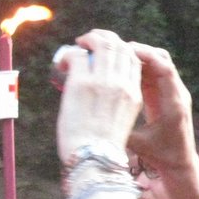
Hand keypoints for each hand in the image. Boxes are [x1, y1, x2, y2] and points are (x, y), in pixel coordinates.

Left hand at [56, 30, 143, 167]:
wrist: (93, 160)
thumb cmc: (102, 148)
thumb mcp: (122, 122)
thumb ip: (116, 102)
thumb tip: (98, 93)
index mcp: (134, 94)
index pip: (133, 59)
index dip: (120, 49)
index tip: (106, 52)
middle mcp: (122, 84)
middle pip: (120, 47)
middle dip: (105, 38)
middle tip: (90, 42)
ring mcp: (103, 82)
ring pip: (103, 44)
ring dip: (89, 39)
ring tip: (79, 44)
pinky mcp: (82, 83)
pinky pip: (78, 56)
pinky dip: (70, 54)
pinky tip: (64, 63)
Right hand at [125, 43, 198, 178]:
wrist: (179, 163)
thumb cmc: (161, 156)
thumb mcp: (139, 145)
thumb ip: (123, 132)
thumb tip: (97, 120)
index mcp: (174, 102)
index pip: (165, 69)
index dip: (146, 56)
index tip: (125, 51)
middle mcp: (176, 93)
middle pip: (162, 60)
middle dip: (139, 51)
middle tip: (114, 49)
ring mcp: (172, 92)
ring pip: (157, 63)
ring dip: (137, 58)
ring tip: (114, 56)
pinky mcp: (164, 94)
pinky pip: (152, 73)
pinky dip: (137, 68)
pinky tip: (119, 69)